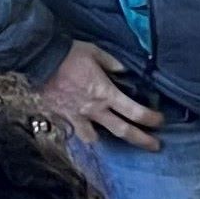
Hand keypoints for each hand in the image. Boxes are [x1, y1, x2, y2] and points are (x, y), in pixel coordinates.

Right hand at [36, 37, 164, 146]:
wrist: (40, 58)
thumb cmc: (69, 54)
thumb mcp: (95, 52)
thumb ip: (112, 63)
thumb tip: (123, 71)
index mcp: (106, 93)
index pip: (135, 112)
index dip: (151, 119)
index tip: (160, 121)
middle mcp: (94, 109)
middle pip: (122, 131)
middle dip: (141, 140)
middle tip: (155, 146)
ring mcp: (76, 116)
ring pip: (93, 139)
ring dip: (103, 140)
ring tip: (109, 140)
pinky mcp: (61, 117)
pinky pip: (73, 130)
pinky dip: (79, 132)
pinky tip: (82, 129)